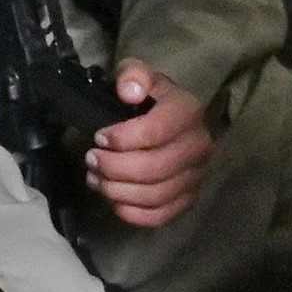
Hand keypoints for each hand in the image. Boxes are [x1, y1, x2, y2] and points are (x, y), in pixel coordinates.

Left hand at [82, 61, 213, 230]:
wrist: (171, 120)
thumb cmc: (149, 99)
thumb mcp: (138, 75)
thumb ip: (132, 74)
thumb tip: (129, 91)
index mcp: (188, 112)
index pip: (155, 132)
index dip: (122, 138)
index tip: (99, 138)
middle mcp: (199, 146)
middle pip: (154, 168)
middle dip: (114, 167)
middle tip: (91, 160)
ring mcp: (196, 176)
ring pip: (155, 195)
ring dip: (117, 191)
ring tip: (96, 179)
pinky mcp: (187, 199)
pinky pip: (160, 216)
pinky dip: (131, 213)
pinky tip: (113, 199)